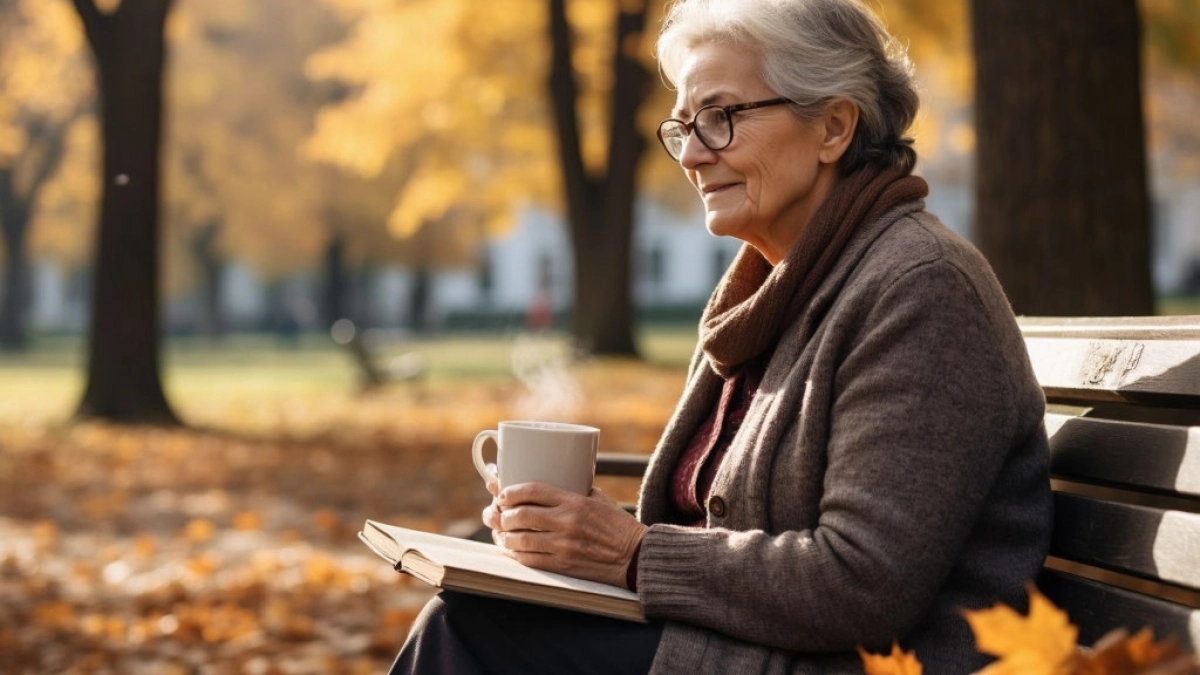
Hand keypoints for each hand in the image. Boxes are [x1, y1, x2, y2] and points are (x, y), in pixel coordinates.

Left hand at [481, 482, 646, 588]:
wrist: (635, 556)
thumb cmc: (617, 525)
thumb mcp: (598, 498)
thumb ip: (572, 490)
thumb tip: (543, 485)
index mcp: (575, 501)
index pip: (533, 490)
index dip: (510, 491)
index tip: (500, 492)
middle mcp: (567, 522)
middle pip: (521, 515)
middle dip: (500, 514)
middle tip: (494, 514)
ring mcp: (563, 545)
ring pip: (520, 539)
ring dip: (503, 535)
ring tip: (498, 532)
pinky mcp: (563, 565)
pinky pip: (529, 559)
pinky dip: (515, 554)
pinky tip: (510, 549)